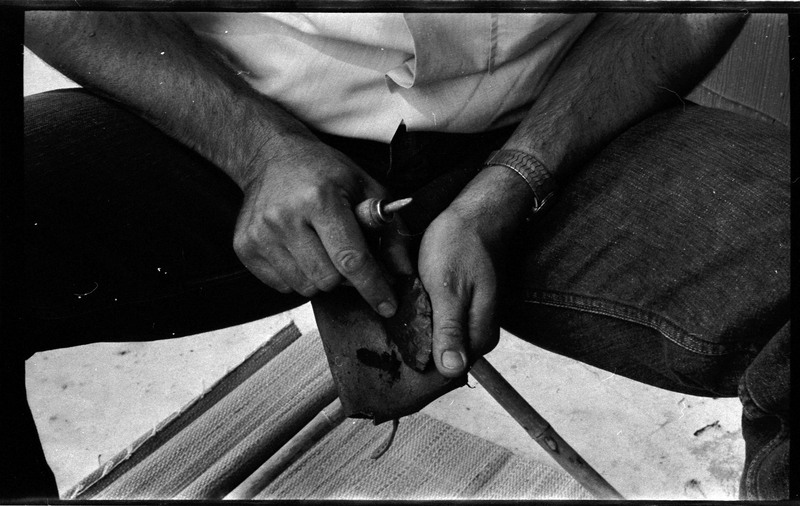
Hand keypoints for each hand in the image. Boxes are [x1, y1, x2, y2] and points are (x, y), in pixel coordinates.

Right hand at [233, 136, 403, 316]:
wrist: (270, 156)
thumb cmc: (323, 172)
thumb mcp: (365, 187)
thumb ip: (390, 229)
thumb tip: (402, 271)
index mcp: (320, 198)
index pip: (351, 259)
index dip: (373, 287)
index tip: (387, 306)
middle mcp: (286, 217)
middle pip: (328, 279)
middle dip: (346, 277)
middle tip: (347, 256)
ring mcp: (261, 234)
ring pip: (305, 287)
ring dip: (321, 277)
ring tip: (321, 249)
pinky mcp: (244, 246)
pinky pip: (282, 286)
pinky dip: (297, 276)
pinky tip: (299, 250)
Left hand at [418, 209, 502, 376]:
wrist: (476, 215)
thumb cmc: (461, 246)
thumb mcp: (448, 288)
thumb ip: (449, 330)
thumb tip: (451, 371)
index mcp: (480, 334)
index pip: (447, 367)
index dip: (422, 353)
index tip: (408, 328)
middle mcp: (480, 332)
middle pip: (443, 352)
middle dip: (419, 335)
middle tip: (409, 303)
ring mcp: (474, 319)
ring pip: (440, 334)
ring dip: (421, 320)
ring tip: (413, 293)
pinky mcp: (465, 307)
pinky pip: (442, 319)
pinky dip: (426, 308)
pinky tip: (418, 291)